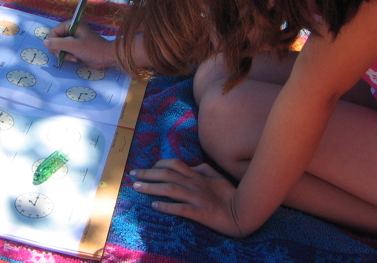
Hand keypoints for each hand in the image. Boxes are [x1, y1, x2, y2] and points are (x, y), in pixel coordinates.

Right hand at [43, 20, 116, 68]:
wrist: (106, 57)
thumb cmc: (92, 49)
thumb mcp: (74, 45)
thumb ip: (58, 44)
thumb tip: (44, 42)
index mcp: (71, 25)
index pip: (53, 32)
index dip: (53, 43)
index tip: (58, 51)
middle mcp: (71, 30)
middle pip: (55, 40)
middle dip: (60, 50)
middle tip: (67, 55)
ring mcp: (73, 39)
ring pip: (59, 48)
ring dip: (65, 55)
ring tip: (74, 58)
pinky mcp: (75, 47)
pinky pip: (65, 52)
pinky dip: (68, 57)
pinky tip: (76, 59)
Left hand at [131, 159, 245, 237]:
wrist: (243, 212)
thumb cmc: (229, 194)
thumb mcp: (216, 176)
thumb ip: (202, 169)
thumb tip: (191, 165)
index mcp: (197, 175)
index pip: (174, 164)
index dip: (158, 164)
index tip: (147, 167)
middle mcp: (194, 184)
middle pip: (167, 174)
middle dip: (147, 173)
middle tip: (132, 175)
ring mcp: (197, 198)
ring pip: (170, 189)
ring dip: (151, 187)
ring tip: (137, 188)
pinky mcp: (200, 213)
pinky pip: (181, 208)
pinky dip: (167, 206)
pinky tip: (154, 206)